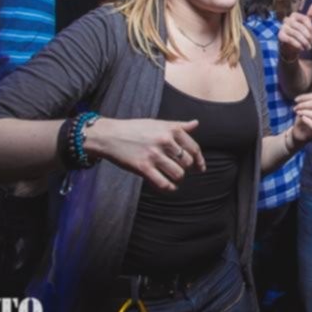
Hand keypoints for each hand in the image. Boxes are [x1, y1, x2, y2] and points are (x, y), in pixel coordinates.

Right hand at [86, 118, 204, 191]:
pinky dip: (169, 188)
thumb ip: (178, 125)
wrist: (110, 135)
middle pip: (187, 162)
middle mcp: (165, 141)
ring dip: (177, 178)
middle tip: (180, 170)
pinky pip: (163, 183)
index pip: (194, 148)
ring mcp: (154, 155)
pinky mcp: (143, 167)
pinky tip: (168, 186)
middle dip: (186, 169)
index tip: (200, 168)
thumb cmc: (135, 128)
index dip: (200, 160)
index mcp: (171, 129)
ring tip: (172, 177)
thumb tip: (196, 123)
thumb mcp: (158, 123)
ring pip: (178, 174)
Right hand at [278, 2, 311, 61]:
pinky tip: (302, 48)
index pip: (304, 19)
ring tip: (309, 47)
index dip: (311, 27)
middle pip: (300, 27)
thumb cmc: (299, 32)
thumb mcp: (306, 24)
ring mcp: (283, 27)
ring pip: (296, 34)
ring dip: (304, 42)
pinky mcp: (280, 35)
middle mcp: (287, 19)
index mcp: (294, 15)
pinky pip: (291, 39)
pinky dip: (298, 44)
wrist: (289, 45)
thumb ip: (310, 15)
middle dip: (308, 36)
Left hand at [290, 80, 311, 146]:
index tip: (296, 100)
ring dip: (305, 112)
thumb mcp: (310, 104)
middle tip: (295, 107)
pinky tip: (302, 118)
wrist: (299, 132)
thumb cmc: (305, 117)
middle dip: (304, 104)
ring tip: (297, 112)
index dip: (306, 96)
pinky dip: (308, 121)